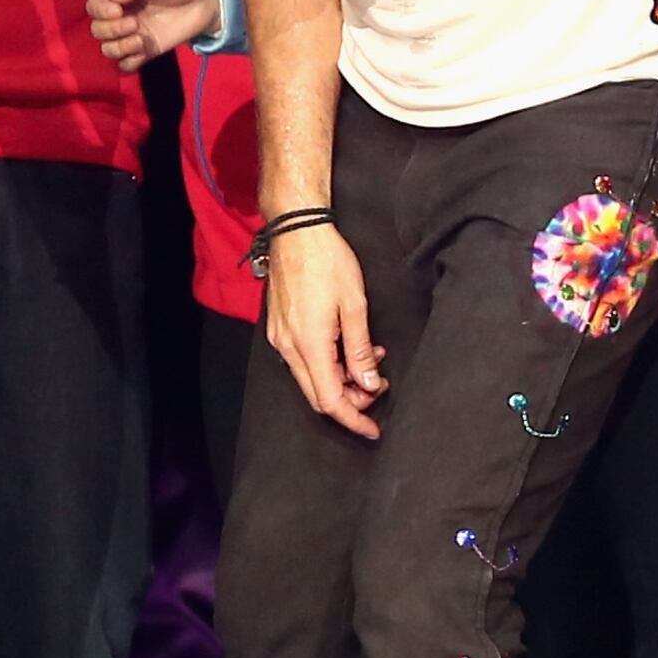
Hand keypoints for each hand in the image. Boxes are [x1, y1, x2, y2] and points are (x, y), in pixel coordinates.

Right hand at [85, 0, 219, 71]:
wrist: (206, 1)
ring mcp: (132, 35)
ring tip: (139, 40)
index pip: (94, 6)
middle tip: (134, 23)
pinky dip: (129, 62)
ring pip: (108, 50)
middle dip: (110, 30)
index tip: (117, 10)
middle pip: (97, 30)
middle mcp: (121, 16)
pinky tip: (143, 49)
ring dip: (118, 48)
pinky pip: (126, 65)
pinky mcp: (145, 51)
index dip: (100, 11)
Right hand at [265, 220, 386, 438]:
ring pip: (311, 378)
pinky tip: (349, 345)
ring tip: (371, 359)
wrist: (295, 228)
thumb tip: (369, 384)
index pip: (329, 400)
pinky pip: (303, 359)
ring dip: (341, 378)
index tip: (373, 429)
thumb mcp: (355, 305)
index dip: (353, 418)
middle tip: (379, 388)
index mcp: (308, 344)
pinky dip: (328, 362)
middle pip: (318, 395)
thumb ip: (361, 349)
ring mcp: (279, 338)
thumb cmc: (328, 260)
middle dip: (350, 400)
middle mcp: (288, 347)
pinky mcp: (278, 327)